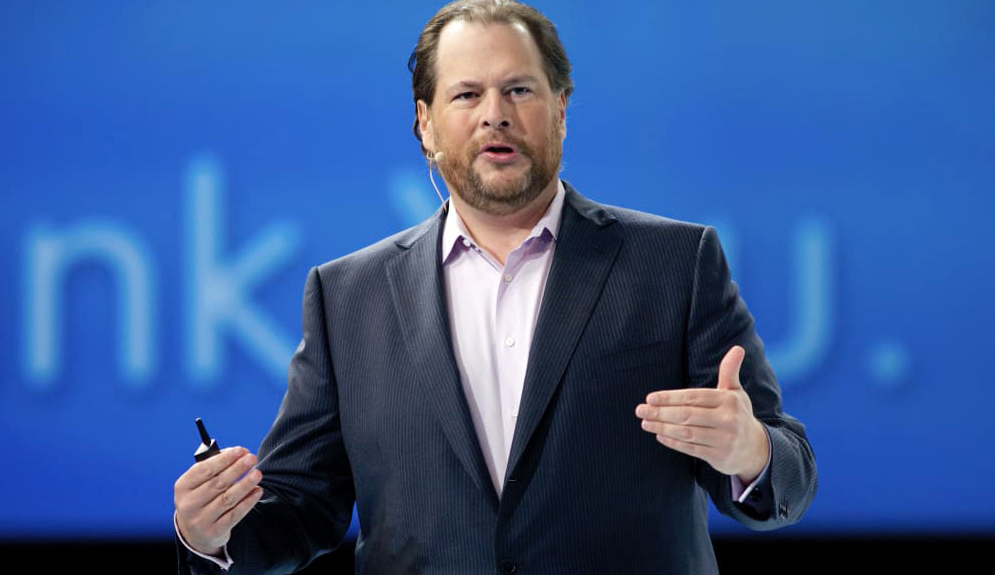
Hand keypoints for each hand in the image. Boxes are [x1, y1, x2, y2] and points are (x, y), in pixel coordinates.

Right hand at [174, 447, 263, 556]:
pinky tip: (257, 491)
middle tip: (252, 459)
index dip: (224, 459)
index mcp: (183, 487)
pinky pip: (235, 514)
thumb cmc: (201, 499)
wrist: (195, 533)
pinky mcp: (214, 532)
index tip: (241, 450)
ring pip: (227, 498)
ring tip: (257, 474)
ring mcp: (201, 520)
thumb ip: (214, 467)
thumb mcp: (197, 484)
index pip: (205, 469)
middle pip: (218, 483)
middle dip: (237, 469)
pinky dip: (247, 502)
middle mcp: (189, 504)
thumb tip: (237, 453)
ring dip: (245, 484)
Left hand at [635, 346, 768, 482]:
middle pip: (687, 415)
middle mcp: (728, 420)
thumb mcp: (736, 392)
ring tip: (645, 423)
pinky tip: (659, 435)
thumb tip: (737, 348)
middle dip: (660, 413)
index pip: (693, 397)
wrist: (756, 449)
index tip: (650, 398)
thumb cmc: (738, 414)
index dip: (669, 397)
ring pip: (686, 433)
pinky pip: (691, 449)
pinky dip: (673, 443)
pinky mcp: (718, 457)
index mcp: (729, 401)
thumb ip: (730, 371)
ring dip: (662, 428)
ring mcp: (724, 440)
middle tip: (640, 410)